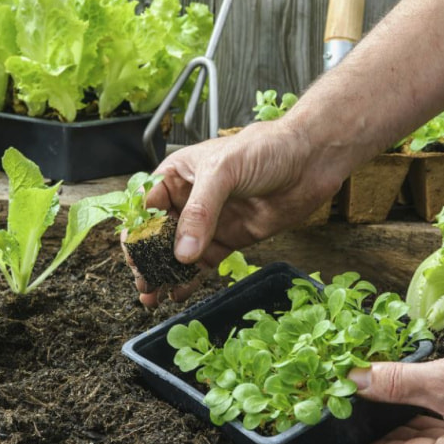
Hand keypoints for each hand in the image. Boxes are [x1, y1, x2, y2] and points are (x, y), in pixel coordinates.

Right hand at [135, 121, 345, 305]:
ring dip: (165, 274)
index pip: (146, 206)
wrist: (311, 160)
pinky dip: (191, 279)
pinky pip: (205, 263)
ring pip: (179, 253)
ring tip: (153, 295)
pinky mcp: (231, 239)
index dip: (136, 231)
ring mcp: (211, 222)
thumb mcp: (224, 171)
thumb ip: (201, 211)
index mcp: (178, 175)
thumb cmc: (266, 148)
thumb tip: (182, 251)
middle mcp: (190, 199)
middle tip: (143, 282)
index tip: (132, 256)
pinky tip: (179, 294)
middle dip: (147, 259)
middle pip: (159, 235)